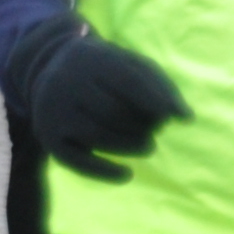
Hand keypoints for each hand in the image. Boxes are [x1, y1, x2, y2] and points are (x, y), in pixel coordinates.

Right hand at [15, 21, 187, 180]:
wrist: (51, 73)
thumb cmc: (108, 72)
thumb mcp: (133, 67)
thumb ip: (162, 87)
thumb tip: (185, 117)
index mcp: (91, 58)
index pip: (127, 80)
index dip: (154, 101)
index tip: (174, 118)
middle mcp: (65, 82)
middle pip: (114, 111)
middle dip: (143, 125)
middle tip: (156, 129)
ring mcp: (52, 110)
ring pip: (98, 135)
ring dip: (131, 146)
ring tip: (147, 146)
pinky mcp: (48, 137)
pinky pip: (75, 160)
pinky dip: (104, 172)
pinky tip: (127, 174)